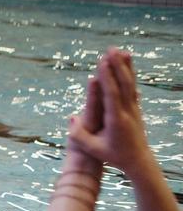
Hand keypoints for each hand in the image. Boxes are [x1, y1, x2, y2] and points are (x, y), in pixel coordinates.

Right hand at [67, 49, 154, 178]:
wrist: (138, 160)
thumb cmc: (114, 156)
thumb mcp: (93, 149)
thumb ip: (80, 136)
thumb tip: (72, 118)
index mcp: (116, 119)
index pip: (111, 93)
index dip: (107, 76)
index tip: (102, 62)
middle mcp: (128, 110)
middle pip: (123, 84)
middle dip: (117, 65)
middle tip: (111, 49)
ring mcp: (134, 108)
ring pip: (130, 83)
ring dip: (125, 66)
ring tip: (121, 51)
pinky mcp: (136, 109)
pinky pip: (132, 87)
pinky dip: (129, 75)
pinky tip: (127, 66)